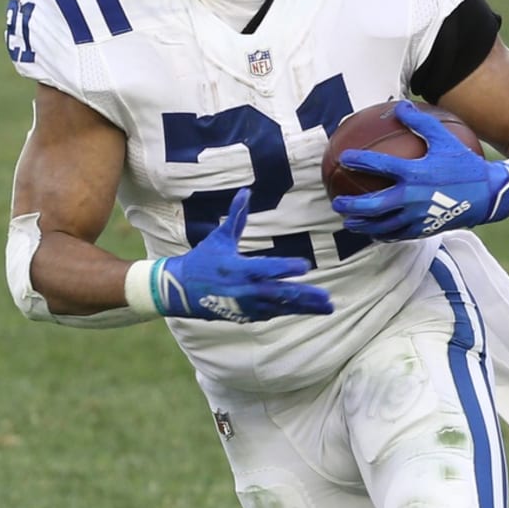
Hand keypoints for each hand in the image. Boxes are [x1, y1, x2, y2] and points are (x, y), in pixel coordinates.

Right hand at [148, 188, 333, 322]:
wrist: (181, 290)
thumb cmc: (203, 260)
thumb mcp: (220, 237)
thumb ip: (237, 216)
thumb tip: (245, 192)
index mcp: (240, 269)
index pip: (268, 269)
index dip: (287, 268)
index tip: (306, 266)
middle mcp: (247, 290)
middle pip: (281, 295)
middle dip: (306, 297)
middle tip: (327, 299)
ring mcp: (247, 305)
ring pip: (281, 308)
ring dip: (305, 308)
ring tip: (327, 308)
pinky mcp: (246, 315)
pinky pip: (272, 314)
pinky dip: (289, 311)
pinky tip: (306, 309)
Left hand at [331, 100, 508, 240]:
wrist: (490, 194)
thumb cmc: (465, 164)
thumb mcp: (444, 139)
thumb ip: (420, 122)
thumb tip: (401, 105)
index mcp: (415, 173)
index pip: (380, 166)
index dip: (358, 161)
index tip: (343, 158)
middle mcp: (413, 197)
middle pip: (374, 205)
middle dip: (352, 206)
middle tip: (337, 202)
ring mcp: (418, 217)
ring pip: (383, 225)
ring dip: (363, 225)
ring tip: (349, 222)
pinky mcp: (425, 229)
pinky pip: (398, 234)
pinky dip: (382, 234)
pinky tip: (373, 232)